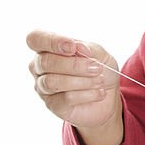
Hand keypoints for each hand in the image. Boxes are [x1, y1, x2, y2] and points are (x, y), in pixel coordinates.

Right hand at [26, 29, 122, 144]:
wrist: (109, 97)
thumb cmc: (99, 70)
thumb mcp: (100, 54)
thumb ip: (88, 48)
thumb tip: (77, 47)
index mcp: (47, 49)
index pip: (35, 39)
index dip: (51, 41)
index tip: (72, 47)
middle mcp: (40, 67)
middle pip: (45, 62)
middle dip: (74, 65)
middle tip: (97, 68)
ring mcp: (43, 87)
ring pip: (53, 82)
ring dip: (82, 80)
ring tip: (100, 80)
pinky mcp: (53, 105)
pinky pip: (65, 98)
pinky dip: (87, 94)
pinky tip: (99, 93)